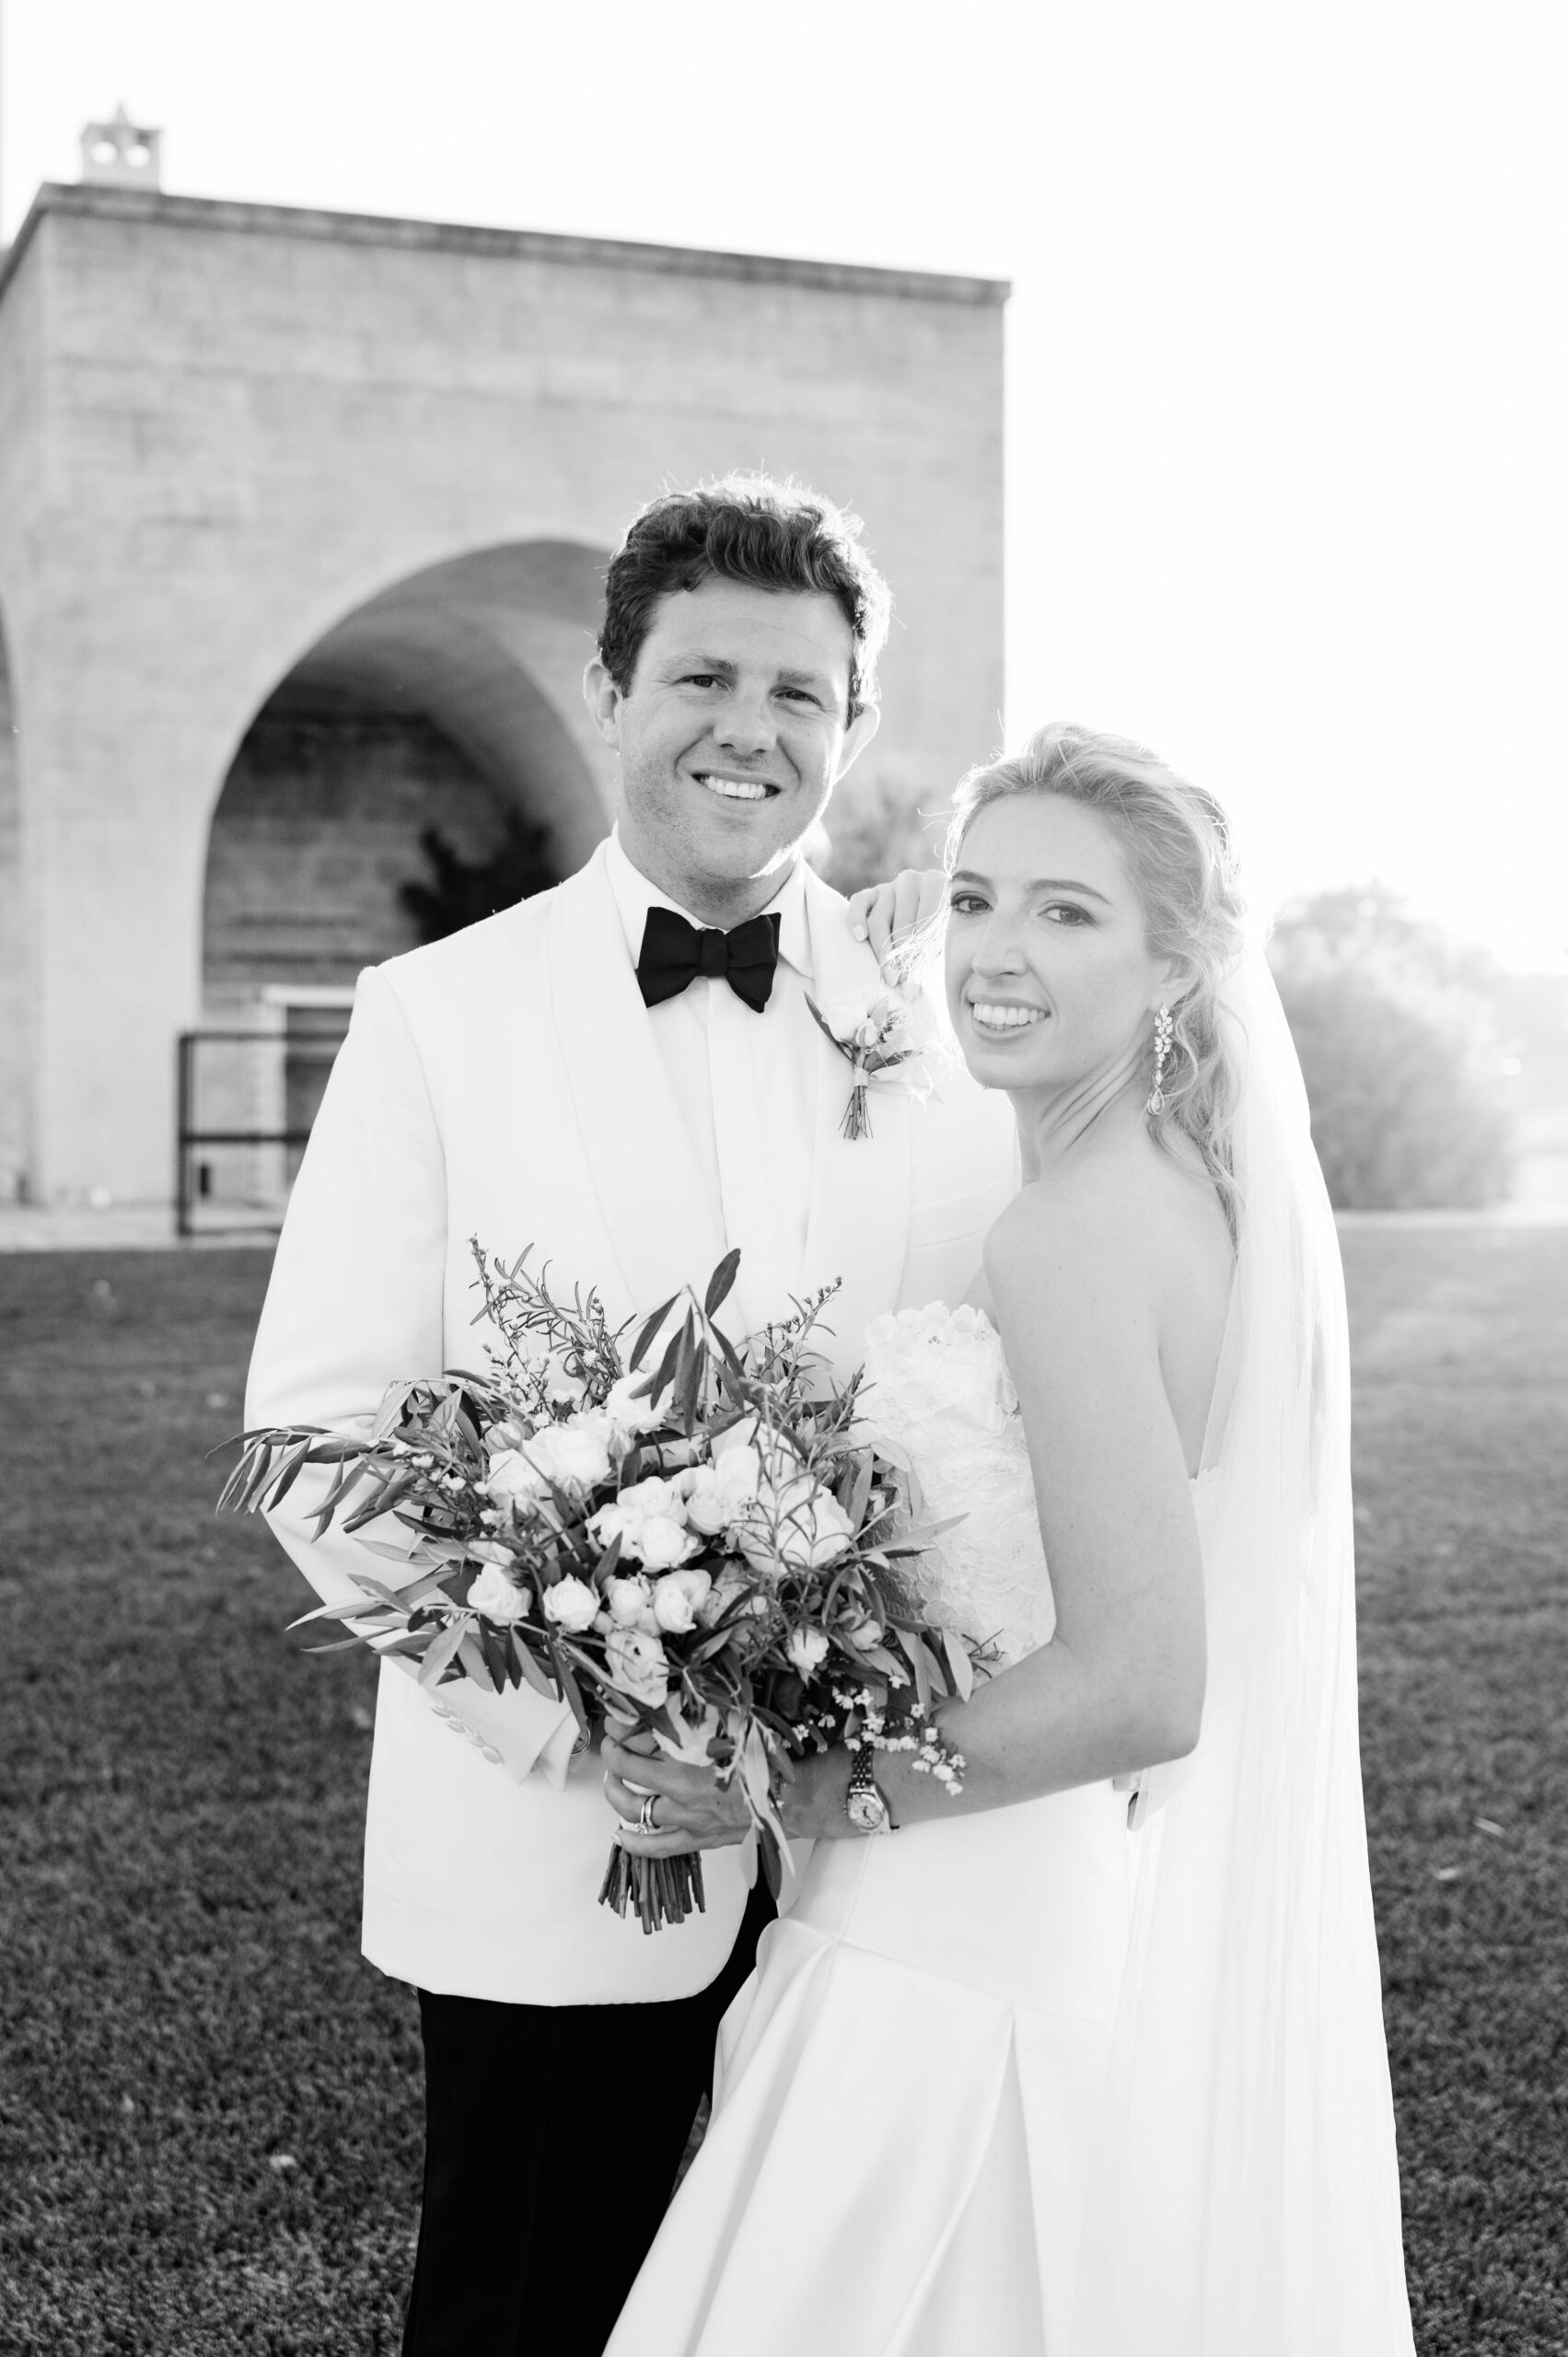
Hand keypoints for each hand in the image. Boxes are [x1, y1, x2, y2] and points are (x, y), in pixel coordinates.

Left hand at [603, 1739, 855, 1854]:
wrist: (796, 1797)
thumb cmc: (767, 1762)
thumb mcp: (731, 1728)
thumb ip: (697, 1720)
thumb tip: (667, 1704)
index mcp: (687, 1772)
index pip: (633, 1757)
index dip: (616, 1742)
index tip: (613, 1730)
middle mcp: (682, 1801)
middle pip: (628, 1786)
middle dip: (613, 1767)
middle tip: (612, 1752)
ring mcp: (689, 1824)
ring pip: (637, 1817)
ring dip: (618, 1799)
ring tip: (613, 1785)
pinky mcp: (699, 1840)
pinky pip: (658, 1848)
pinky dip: (635, 1843)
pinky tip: (621, 1836)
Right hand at [846, 868, 946, 977]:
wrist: (923, 928)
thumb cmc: (939, 938)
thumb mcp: (944, 942)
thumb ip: (933, 955)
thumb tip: (914, 988)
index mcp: (938, 885)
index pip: (928, 919)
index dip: (922, 952)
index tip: (918, 980)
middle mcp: (913, 880)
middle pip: (902, 922)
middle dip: (901, 956)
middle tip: (901, 982)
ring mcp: (890, 886)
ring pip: (879, 919)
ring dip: (882, 950)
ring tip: (888, 975)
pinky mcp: (871, 893)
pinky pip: (859, 902)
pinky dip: (856, 919)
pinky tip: (859, 937)